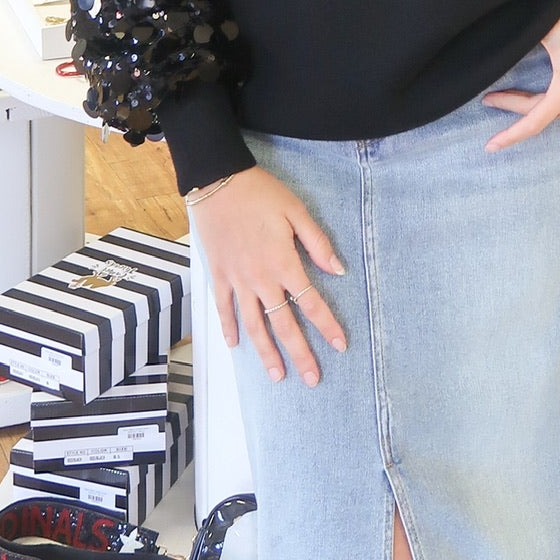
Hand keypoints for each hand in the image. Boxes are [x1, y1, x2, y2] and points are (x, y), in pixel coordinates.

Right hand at [190, 166, 347, 385]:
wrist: (218, 181)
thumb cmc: (261, 193)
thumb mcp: (296, 211)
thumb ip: (317, 243)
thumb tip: (338, 271)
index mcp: (283, 263)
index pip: (310, 302)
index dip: (327, 326)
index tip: (341, 346)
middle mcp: (260, 278)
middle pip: (283, 324)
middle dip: (300, 353)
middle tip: (312, 379)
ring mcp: (237, 280)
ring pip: (253, 324)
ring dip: (266, 352)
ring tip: (277, 375)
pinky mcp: (218, 274)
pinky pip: (224, 308)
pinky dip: (229, 328)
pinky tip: (236, 346)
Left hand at [483, 1, 559, 150]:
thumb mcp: (546, 33)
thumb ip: (521, 51)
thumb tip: (497, 58)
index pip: (533, 122)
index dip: (510, 135)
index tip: (491, 145)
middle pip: (549, 114)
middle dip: (525, 106)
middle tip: (499, 97)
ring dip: (553, 109)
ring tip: (542, 94)